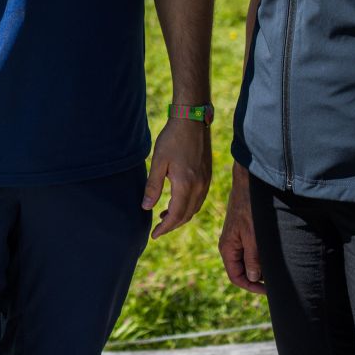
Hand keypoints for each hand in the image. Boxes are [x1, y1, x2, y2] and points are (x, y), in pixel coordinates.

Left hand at [143, 116, 211, 237]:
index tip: (154, 234)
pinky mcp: (207, 175)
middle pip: (187, 215)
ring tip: (165, 217)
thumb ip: (153, 186)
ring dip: (181, 216)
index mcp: (186, 185)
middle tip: (158, 229)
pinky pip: (199, 199)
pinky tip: (178, 202)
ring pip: (194, 208)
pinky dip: (188, 206)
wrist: (191, 120)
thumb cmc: (172, 139)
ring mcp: (206, 181)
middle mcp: (199, 186)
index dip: (165, 227)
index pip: (176, 215)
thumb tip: (146, 207)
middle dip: (172, 225)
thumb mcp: (158, 162)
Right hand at [217, 164, 265, 293]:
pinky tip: (273, 254)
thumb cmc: (249, 206)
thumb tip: (254, 278)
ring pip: (248, 261)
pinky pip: (252, 250)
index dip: (252, 287)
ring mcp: (238, 238)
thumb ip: (253, 258)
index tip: (269, 290)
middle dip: (258, 278)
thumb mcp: (253, 235)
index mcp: (227, 248)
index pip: (236, 277)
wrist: (248, 182)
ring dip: (261, 267)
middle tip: (276, 280)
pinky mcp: (245, 232)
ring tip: (276, 267)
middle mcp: (231, 245)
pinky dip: (262, 256)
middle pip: (242, 271)